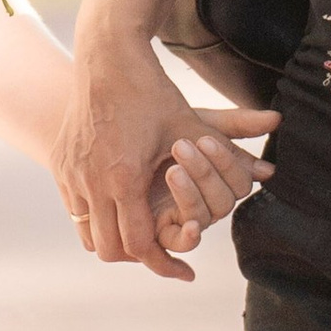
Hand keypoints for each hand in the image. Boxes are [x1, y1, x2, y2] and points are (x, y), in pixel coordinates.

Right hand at [56, 43, 277, 282]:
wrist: (105, 59)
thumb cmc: (151, 92)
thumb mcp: (190, 125)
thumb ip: (228, 154)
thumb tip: (270, 171)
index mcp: (126, 178)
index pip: (139, 244)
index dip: (162, 263)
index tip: (184, 271)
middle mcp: (93, 182)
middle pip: (110, 249)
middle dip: (136, 258)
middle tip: (159, 255)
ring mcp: (72, 175)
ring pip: (88, 234)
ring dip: (113, 240)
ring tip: (138, 236)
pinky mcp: (60, 166)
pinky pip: (75, 210)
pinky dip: (95, 219)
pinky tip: (116, 211)